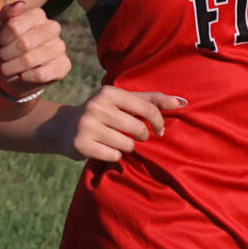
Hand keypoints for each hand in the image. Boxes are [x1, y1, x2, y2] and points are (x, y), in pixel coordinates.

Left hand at [0, 0, 70, 97]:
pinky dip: (26, 77)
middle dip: (6, 54)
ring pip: (31, 60)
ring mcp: (60, 47)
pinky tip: (24, 75)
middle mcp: (52, 27)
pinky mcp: (64, 65)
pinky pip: (41, 74)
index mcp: (37, 14)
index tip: (0, 41)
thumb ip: (5, 13)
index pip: (15, 26)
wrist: (7, 72)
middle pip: (24, 43)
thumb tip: (21, 4)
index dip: (2, 38)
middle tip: (3, 57)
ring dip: (13, 67)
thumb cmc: (1, 45)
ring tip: (9, 67)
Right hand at [44, 86, 186, 161]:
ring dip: (127, 147)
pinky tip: (105, 149)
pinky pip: (113, 156)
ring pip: (126, 145)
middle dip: (141, 136)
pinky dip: (114, 156)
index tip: (159, 129)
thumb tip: (183, 102)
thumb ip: (152, 101)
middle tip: (134, 136)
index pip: (147, 108)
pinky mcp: (81, 144)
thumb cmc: (104, 113)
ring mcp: (87, 126)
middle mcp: (96, 106)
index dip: (158, 122)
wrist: (65, 127)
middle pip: (138, 129)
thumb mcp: (124, 102)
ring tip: (116, 141)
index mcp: (109, 92)